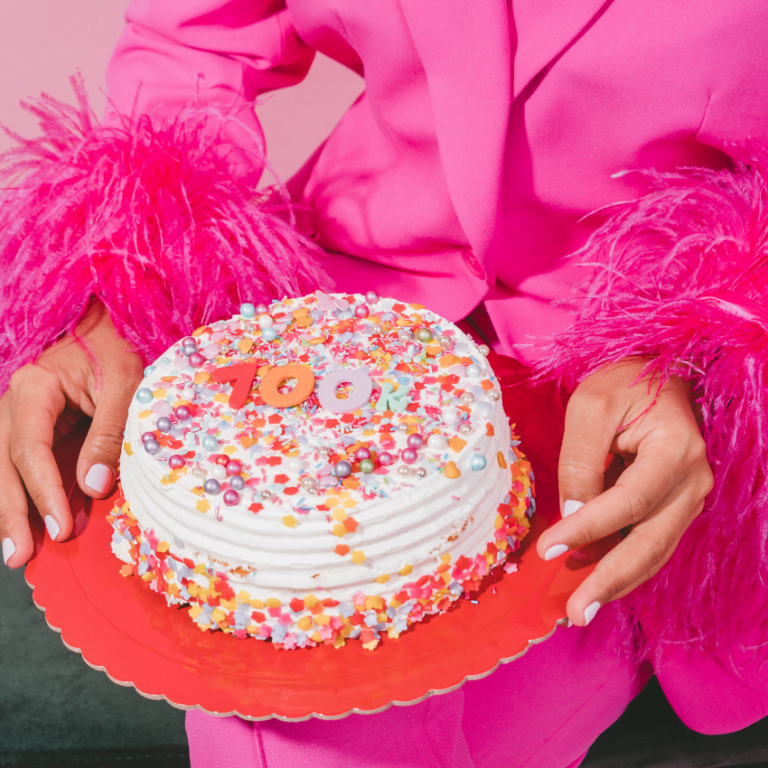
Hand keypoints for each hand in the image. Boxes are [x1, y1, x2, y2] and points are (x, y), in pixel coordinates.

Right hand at [0, 302, 143, 567]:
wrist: (109, 326)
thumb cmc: (118, 347)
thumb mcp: (124, 382)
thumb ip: (108, 432)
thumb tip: (94, 486)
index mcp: (35, 388)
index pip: (30, 449)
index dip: (43, 491)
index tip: (59, 527)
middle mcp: (16, 403)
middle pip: (5, 465)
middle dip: (12, 512)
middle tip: (20, 555)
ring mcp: (20, 415)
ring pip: (4, 467)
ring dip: (9, 508)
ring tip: (15, 551)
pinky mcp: (33, 425)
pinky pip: (20, 462)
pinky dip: (21, 491)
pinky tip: (21, 521)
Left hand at [537, 358, 713, 626]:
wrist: (659, 374)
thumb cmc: (623, 383)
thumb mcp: (590, 408)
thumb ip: (582, 462)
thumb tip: (573, 517)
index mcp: (675, 450)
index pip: (629, 503)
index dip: (588, 530)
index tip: (549, 550)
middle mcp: (692, 481)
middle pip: (650, 542)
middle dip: (610, 581)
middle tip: (575, 613)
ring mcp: (689, 497)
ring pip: (654, 551)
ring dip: (617, 581)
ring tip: (579, 606)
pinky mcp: (675, 505)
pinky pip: (651, 542)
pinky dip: (623, 564)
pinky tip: (591, 576)